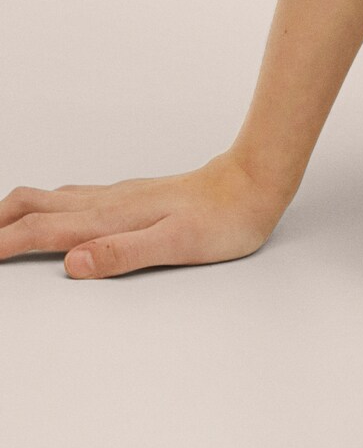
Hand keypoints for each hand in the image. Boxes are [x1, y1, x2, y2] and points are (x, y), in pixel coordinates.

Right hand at [0, 152, 291, 277]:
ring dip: (15, 211)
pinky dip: (42, 206)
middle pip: (34, 205)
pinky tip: (48, 213)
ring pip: (50, 198)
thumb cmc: (222, 219)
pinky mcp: (129, 197)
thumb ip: (122, 253)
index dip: (2, 242)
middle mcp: (106, 203)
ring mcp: (117, 197)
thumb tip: (72, 263)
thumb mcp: (176, 245)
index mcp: (110, 218)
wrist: (252, 184)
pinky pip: (71, 198)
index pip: (40, 230)